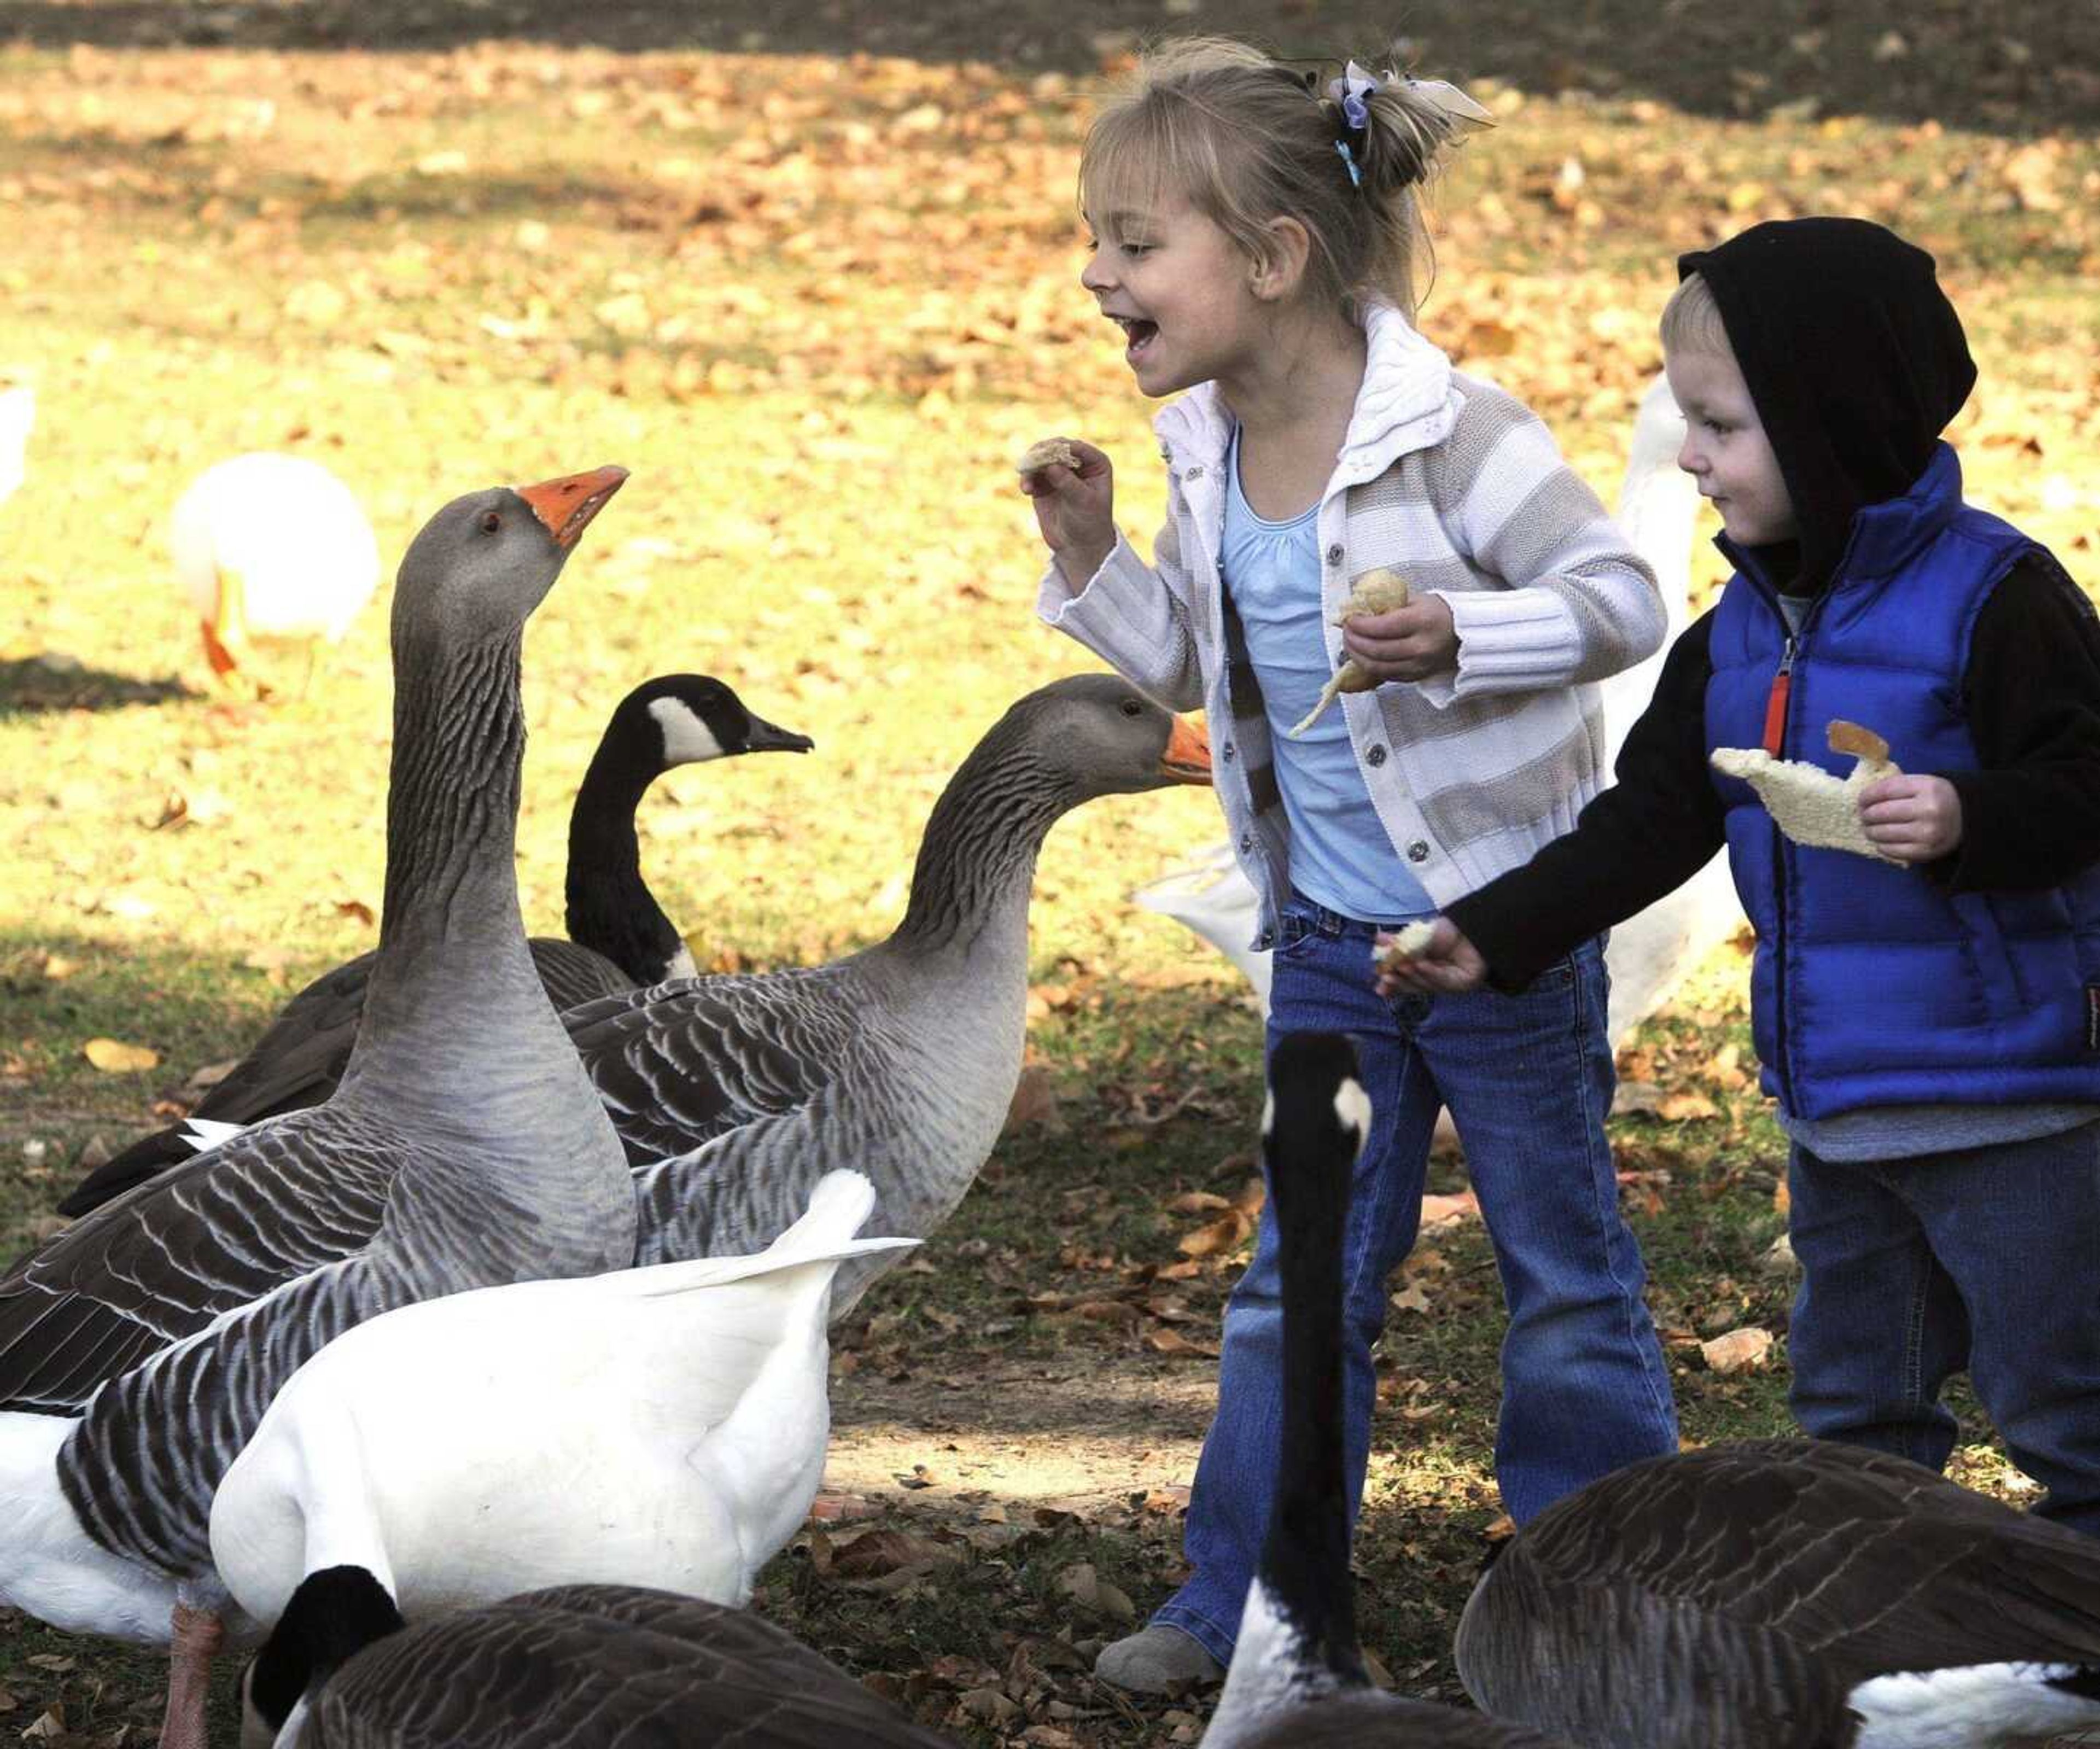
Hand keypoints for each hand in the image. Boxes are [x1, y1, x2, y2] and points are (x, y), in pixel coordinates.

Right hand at [1019, 438, 1116, 588]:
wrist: (1079, 545)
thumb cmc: (1089, 522)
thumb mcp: (1083, 502)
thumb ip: (1068, 483)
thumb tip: (1051, 466)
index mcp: (1095, 462)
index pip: (1076, 448)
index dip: (1061, 449)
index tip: (1049, 457)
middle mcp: (1077, 463)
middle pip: (1055, 448)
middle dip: (1042, 455)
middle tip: (1032, 463)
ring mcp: (1059, 471)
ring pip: (1040, 459)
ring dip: (1031, 466)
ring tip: (1028, 483)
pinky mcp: (1043, 483)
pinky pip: (1031, 474)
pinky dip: (1027, 478)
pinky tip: (1026, 489)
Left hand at [1341, 594, 1458, 682]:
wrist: (1464, 634)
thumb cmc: (1437, 613)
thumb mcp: (1414, 600)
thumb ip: (1387, 605)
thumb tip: (1356, 608)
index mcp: (1421, 622)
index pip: (1381, 627)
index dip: (1359, 625)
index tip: (1348, 619)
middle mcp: (1420, 647)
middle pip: (1376, 650)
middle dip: (1353, 641)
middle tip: (1345, 632)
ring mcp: (1418, 665)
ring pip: (1377, 667)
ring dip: (1356, 657)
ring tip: (1349, 645)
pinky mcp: (1416, 677)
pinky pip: (1386, 675)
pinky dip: (1369, 667)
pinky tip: (1362, 657)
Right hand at [1372, 918, 1486, 995]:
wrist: (1472, 926)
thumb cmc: (1447, 931)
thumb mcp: (1418, 935)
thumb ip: (1399, 941)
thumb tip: (1377, 939)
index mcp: (1423, 970)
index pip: (1405, 981)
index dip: (1392, 985)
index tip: (1379, 987)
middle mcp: (1435, 980)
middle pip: (1413, 986)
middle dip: (1399, 983)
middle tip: (1386, 977)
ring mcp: (1448, 984)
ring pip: (1426, 985)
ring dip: (1413, 977)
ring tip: (1402, 966)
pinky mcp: (1462, 984)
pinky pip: (1443, 980)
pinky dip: (1430, 973)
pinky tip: (1421, 965)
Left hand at [1858, 773, 1962, 862]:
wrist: (1967, 818)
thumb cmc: (1936, 798)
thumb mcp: (1922, 783)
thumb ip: (1895, 786)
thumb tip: (1862, 799)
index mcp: (1927, 787)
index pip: (1884, 790)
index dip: (1867, 796)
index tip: (1861, 800)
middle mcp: (1928, 810)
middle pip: (1880, 813)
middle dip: (1866, 815)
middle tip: (1864, 816)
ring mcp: (1927, 832)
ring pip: (1882, 833)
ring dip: (1870, 831)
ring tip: (1870, 828)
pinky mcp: (1925, 851)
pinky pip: (1891, 850)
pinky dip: (1881, 846)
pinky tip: (1882, 841)